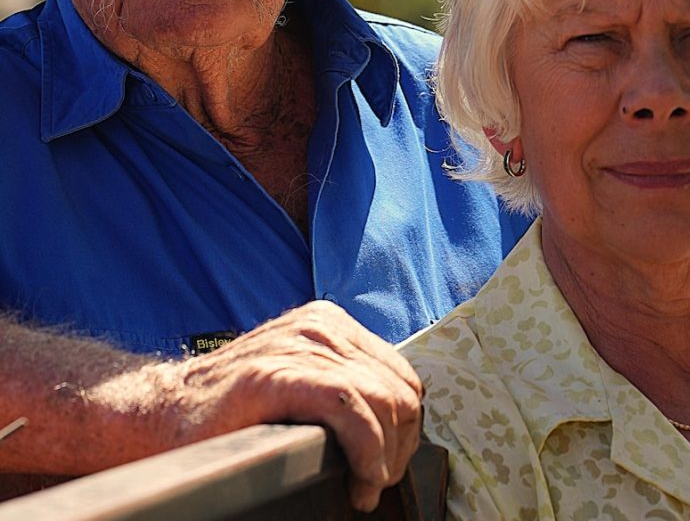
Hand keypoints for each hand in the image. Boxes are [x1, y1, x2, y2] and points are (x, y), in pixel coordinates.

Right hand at [177, 301, 422, 511]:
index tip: (385, 466)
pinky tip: (357, 482)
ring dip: (385, 458)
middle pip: (399, 391)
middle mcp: (321, 325)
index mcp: (330, 323)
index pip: (400, 375)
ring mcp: (302, 344)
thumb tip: (397, 423)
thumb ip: (340, 384)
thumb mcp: (297, 378)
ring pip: (383, 401)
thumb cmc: (233, 410)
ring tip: (363, 487)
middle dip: (399, 447)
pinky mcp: (281, 373)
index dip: (404, 428)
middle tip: (373, 484)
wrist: (164, 411)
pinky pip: (352, 408)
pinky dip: (368, 453)